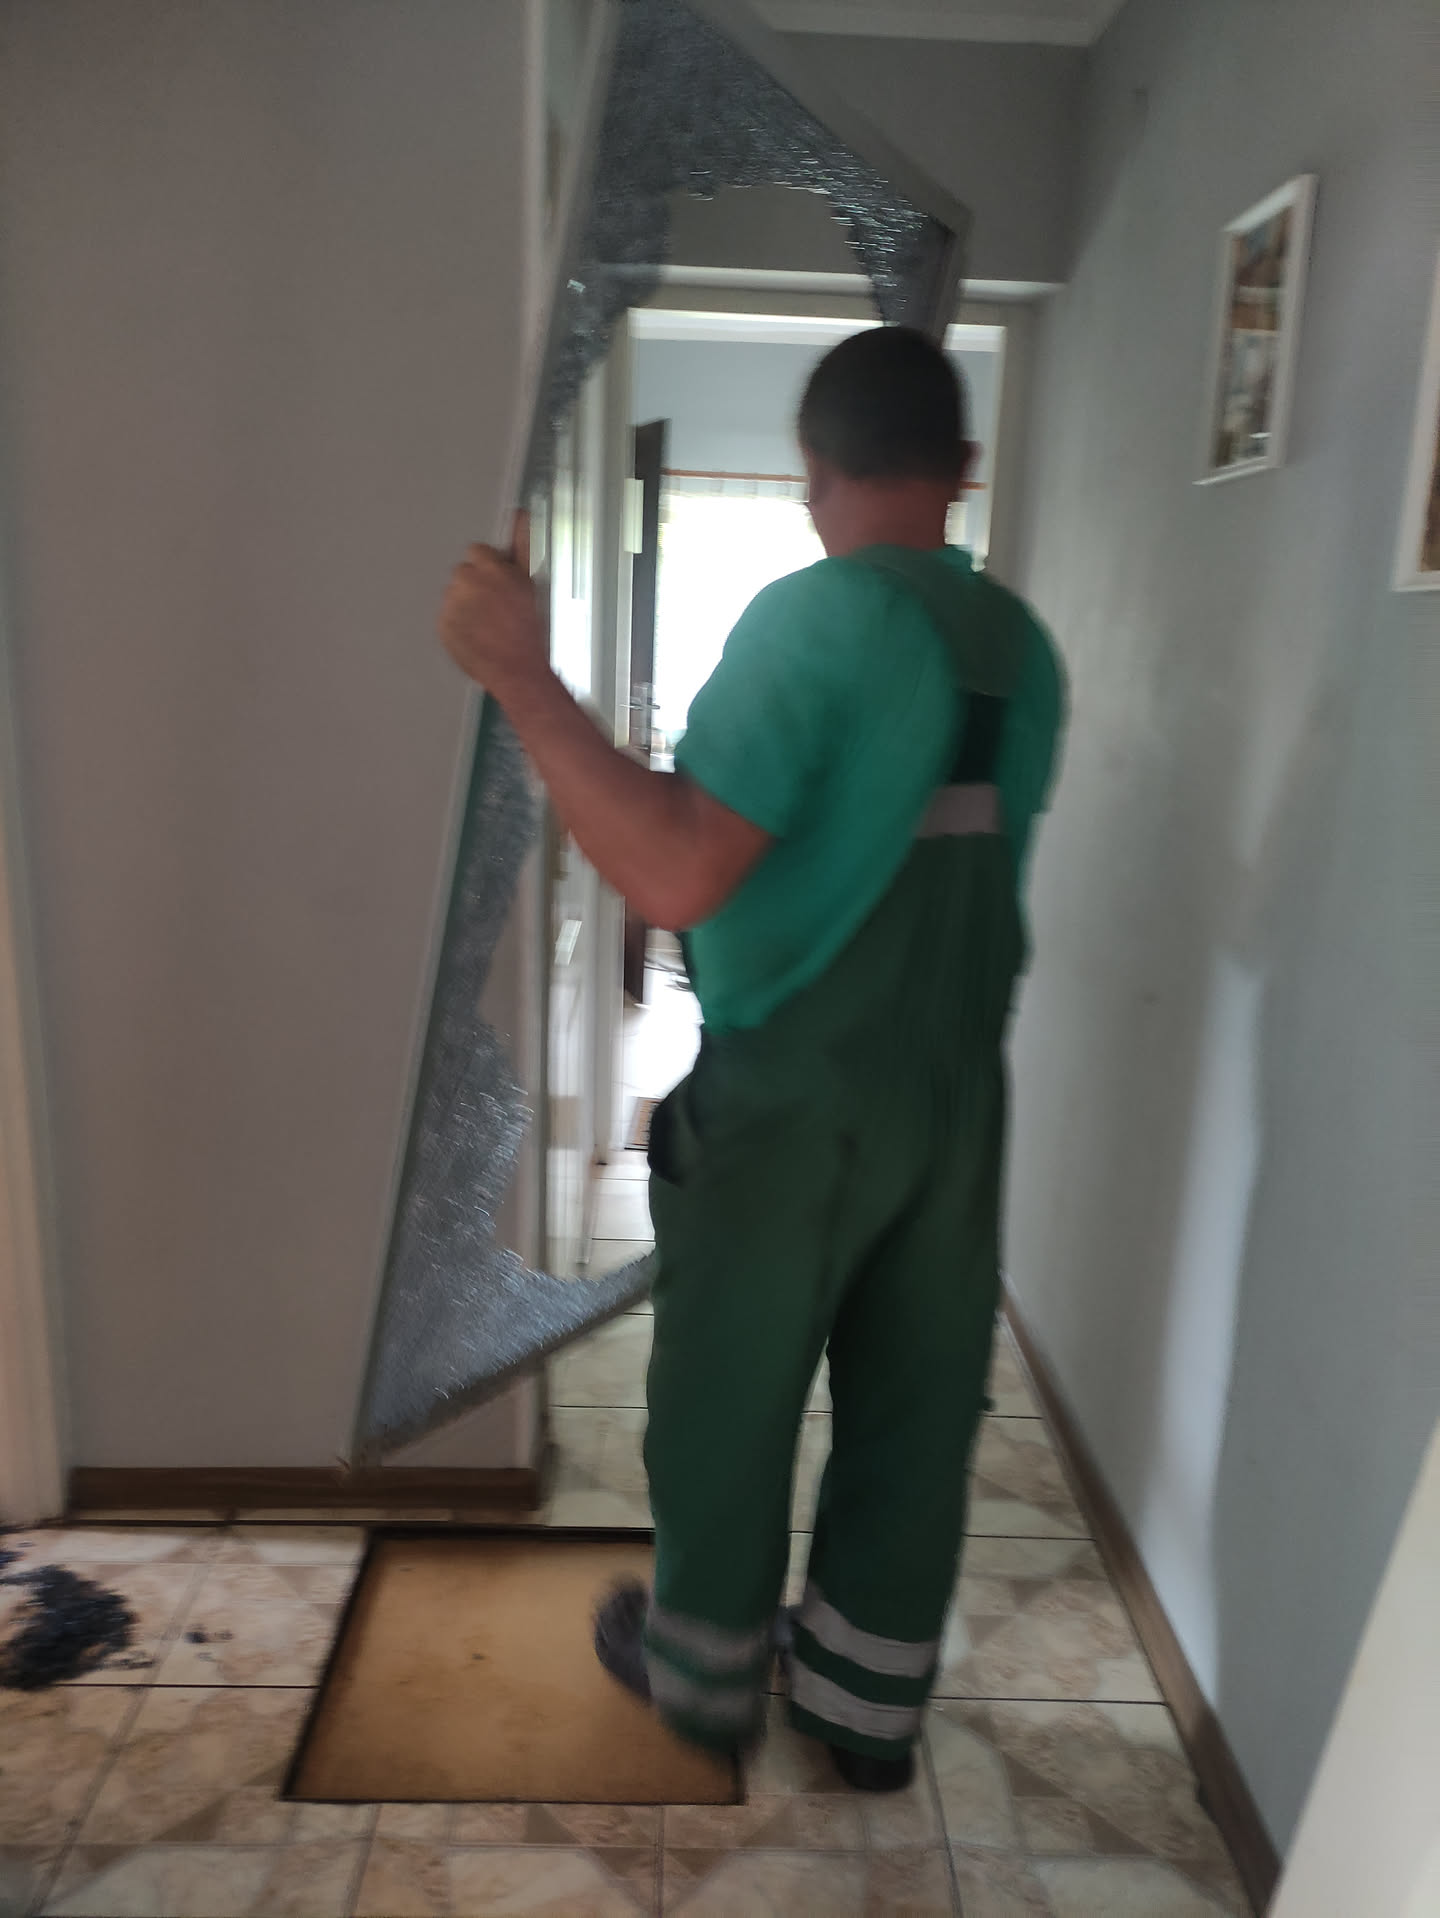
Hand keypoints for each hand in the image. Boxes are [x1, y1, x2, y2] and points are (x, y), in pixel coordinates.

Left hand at [439, 512, 545, 694]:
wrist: (518, 671)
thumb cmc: (530, 630)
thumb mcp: (533, 581)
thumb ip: (524, 542)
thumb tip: (520, 513)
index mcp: (490, 568)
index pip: (479, 552)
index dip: (490, 568)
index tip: (500, 584)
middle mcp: (467, 583)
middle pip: (465, 573)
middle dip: (477, 586)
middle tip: (496, 608)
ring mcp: (452, 606)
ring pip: (456, 596)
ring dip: (468, 605)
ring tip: (489, 625)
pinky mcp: (443, 627)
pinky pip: (448, 618)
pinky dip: (459, 625)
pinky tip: (478, 635)